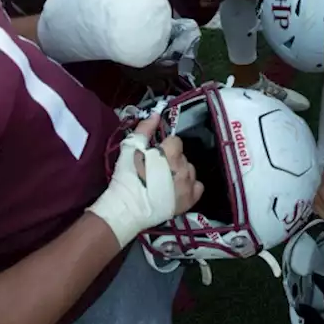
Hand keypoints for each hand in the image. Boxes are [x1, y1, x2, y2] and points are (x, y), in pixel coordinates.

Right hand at [91, 113, 200, 245]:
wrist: (126, 208)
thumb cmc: (127, 177)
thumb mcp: (131, 149)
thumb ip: (145, 130)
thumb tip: (155, 114)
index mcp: (171, 153)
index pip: (175, 141)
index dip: (165, 146)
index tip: (155, 153)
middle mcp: (184, 168)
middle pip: (182, 156)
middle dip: (171, 159)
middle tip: (157, 169)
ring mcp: (188, 185)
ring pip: (190, 170)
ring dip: (181, 172)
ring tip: (167, 180)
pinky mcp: (190, 200)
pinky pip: (198, 187)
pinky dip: (190, 186)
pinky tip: (178, 188)